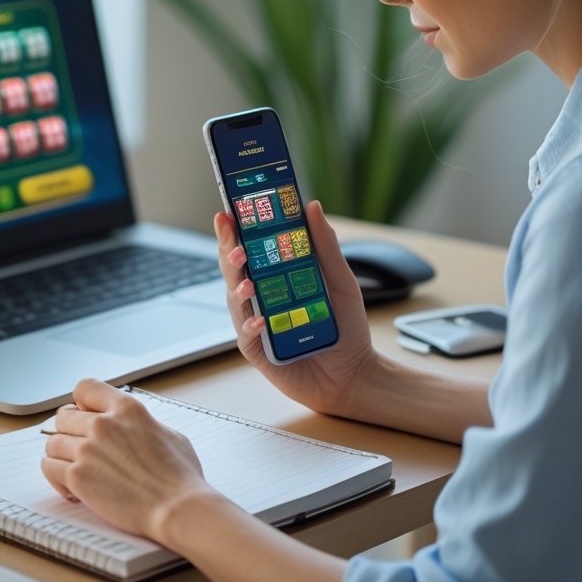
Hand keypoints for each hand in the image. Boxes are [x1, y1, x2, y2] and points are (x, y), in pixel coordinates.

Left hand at [40, 379, 217, 542]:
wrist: (176, 508)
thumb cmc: (180, 477)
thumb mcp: (168, 434)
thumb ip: (141, 424)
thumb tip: (130, 428)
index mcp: (127, 409)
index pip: (85, 387)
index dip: (82, 402)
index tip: (85, 414)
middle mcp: (103, 425)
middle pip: (63, 416)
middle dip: (69, 432)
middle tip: (79, 447)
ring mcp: (87, 450)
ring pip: (52, 443)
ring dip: (61, 456)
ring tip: (76, 469)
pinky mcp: (77, 476)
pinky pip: (49, 467)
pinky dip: (56, 476)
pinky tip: (71, 487)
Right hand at [214, 201, 377, 417]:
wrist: (354, 374)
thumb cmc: (346, 328)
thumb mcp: (341, 280)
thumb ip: (325, 245)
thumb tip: (312, 207)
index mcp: (275, 278)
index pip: (249, 249)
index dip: (235, 232)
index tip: (227, 214)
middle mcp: (261, 298)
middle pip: (235, 271)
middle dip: (230, 254)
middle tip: (236, 244)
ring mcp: (255, 324)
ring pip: (235, 300)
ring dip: (239, 288)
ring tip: (249, 280)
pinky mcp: (257, 351)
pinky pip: (246, 335)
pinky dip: (251, 325)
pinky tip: (260, 320)